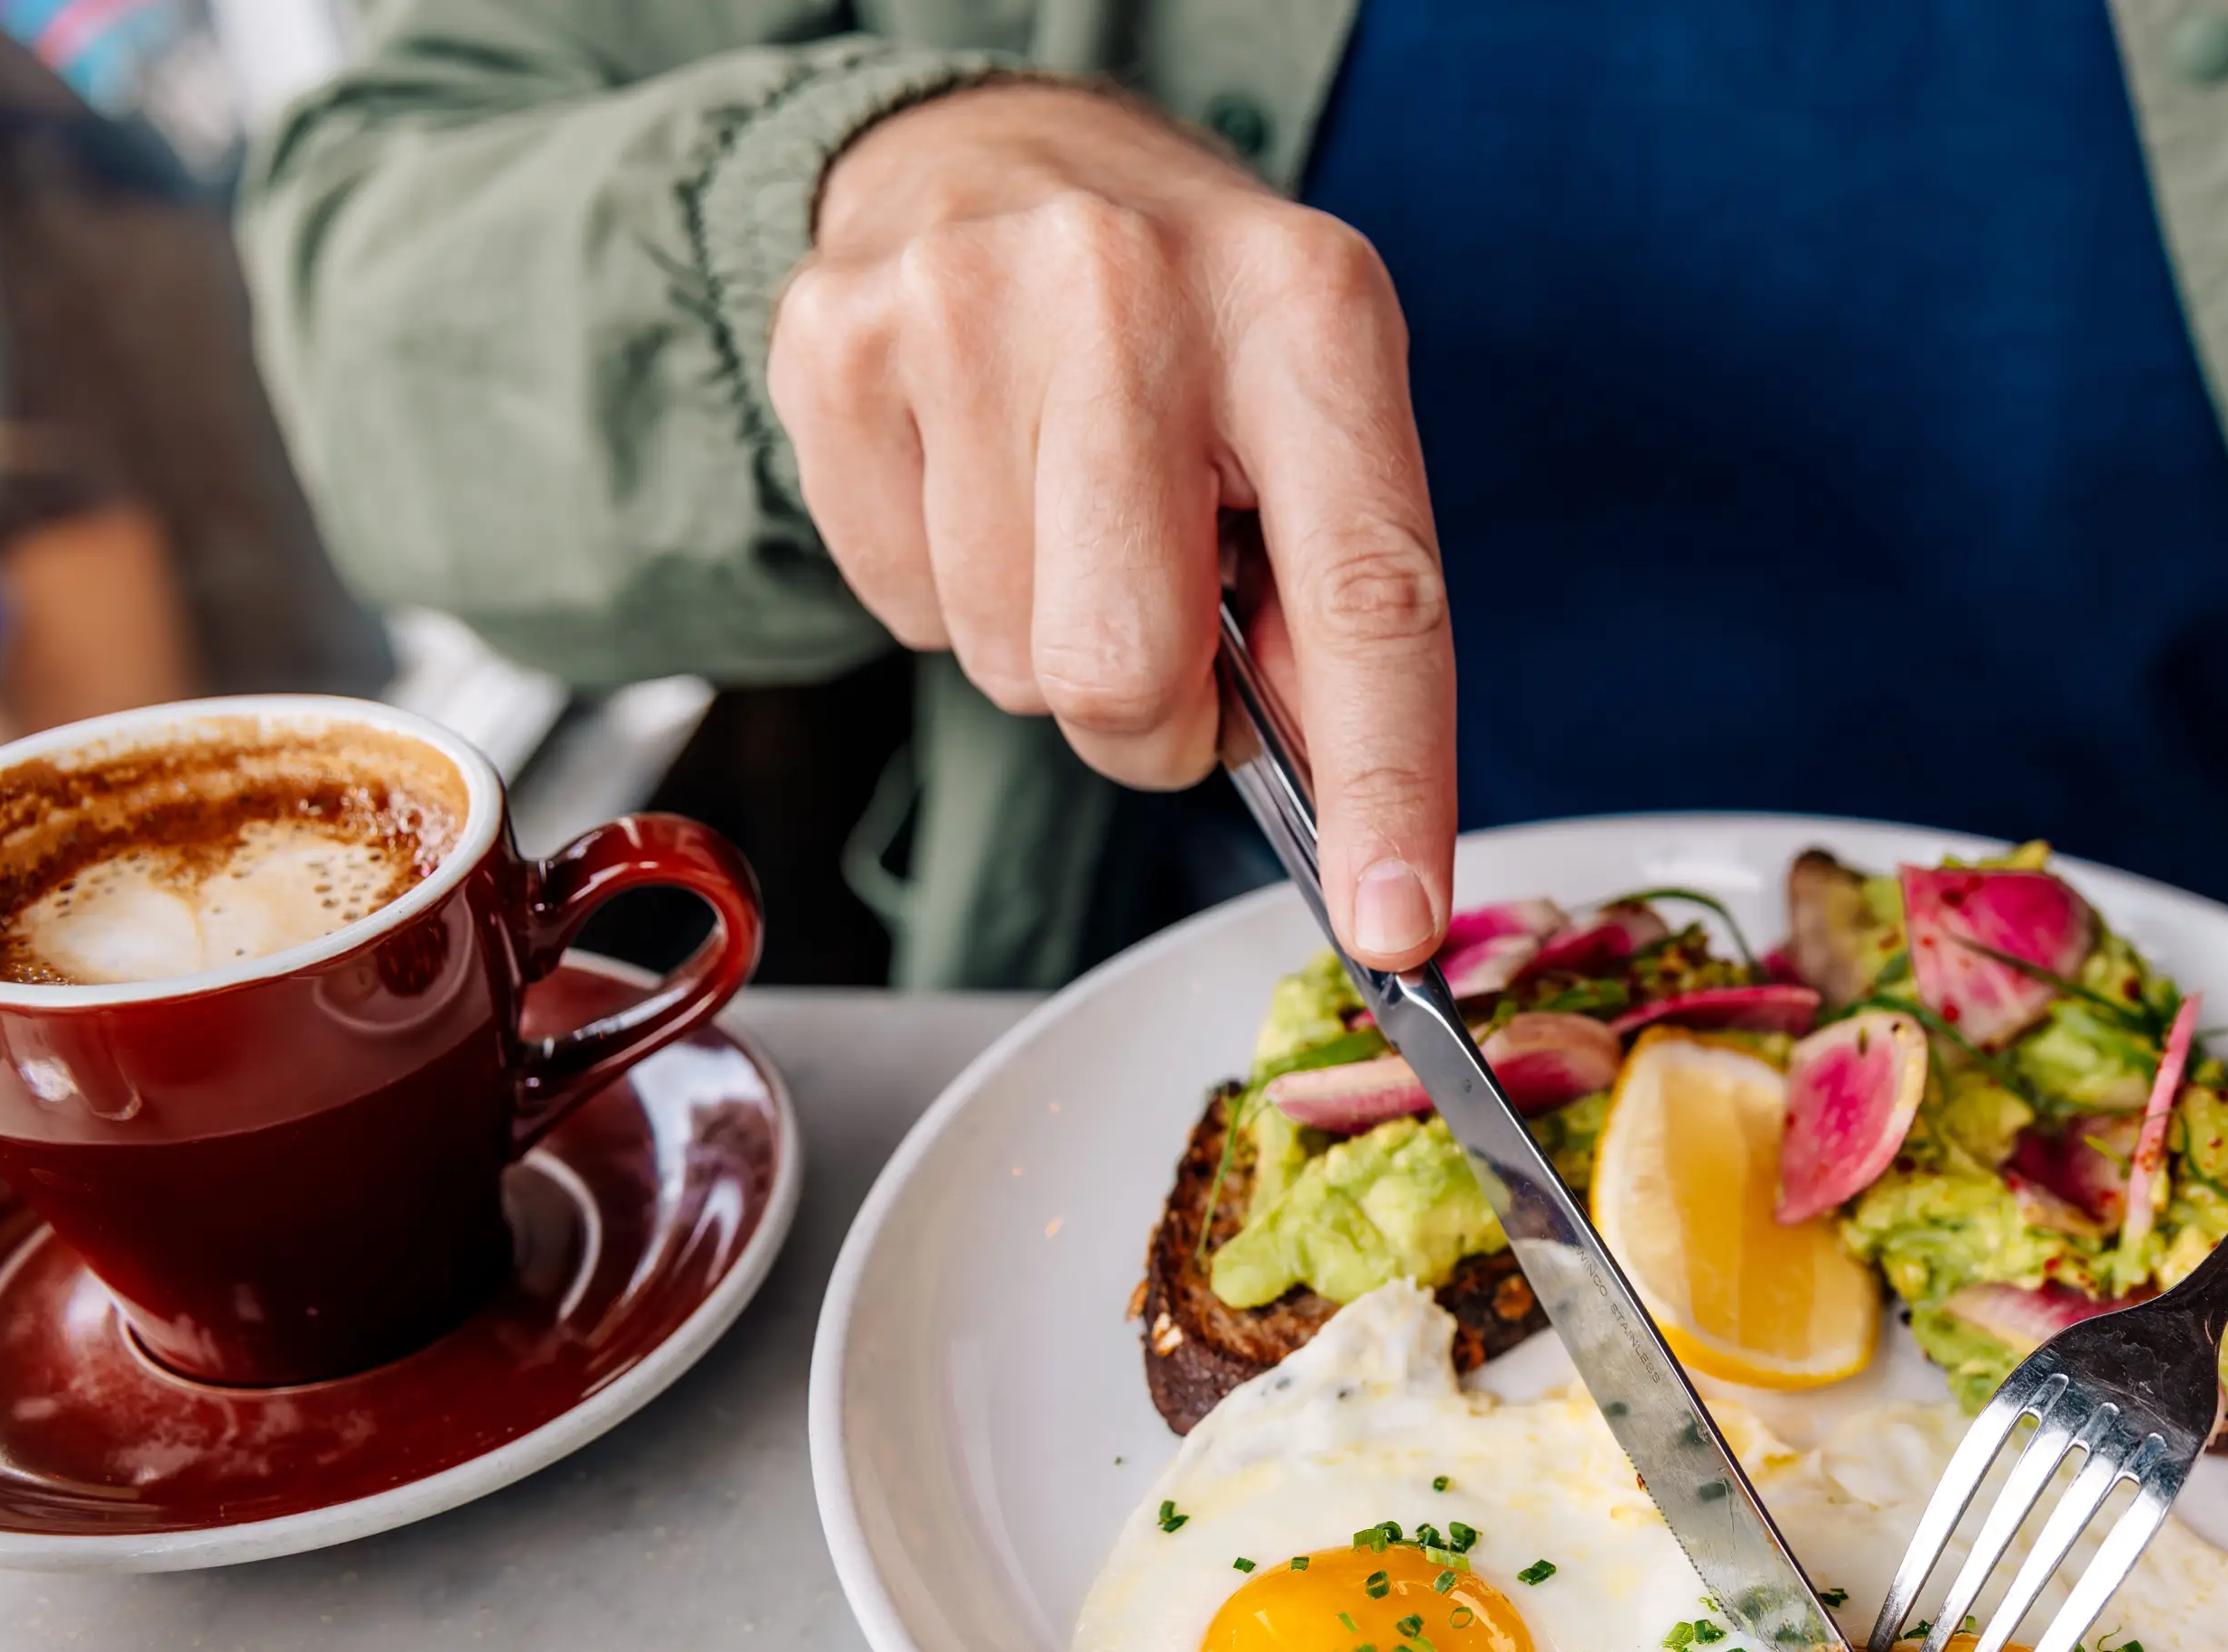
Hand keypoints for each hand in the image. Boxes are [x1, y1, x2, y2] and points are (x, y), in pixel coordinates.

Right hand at [769, 82, 1454, 966]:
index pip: (1368, 598)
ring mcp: (961, 312)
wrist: (995, 153)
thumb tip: (1349, 815)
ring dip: (1045, 643)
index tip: (1393, 923)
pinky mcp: (834, 351)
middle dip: (1150, 715)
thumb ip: (1336, 604)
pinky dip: (946, 592)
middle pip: (1126, 671)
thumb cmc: (1187, 326)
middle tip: (1161, 634)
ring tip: (1063, 516)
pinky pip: (899, 610)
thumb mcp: (1314, 416)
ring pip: (1006, 663)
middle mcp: (1134, 296)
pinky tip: (977, 484)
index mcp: (1307, 315)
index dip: (1384, 781)